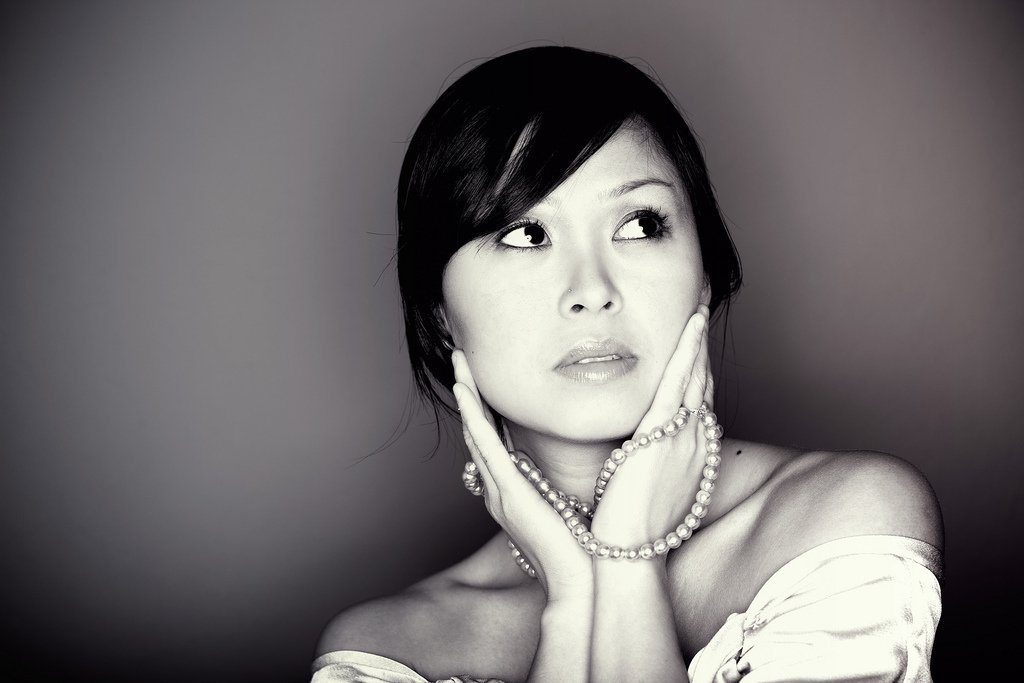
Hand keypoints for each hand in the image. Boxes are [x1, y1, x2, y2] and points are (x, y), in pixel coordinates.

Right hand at [451, 350, 592, 599]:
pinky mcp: (508, 491)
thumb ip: (570, 483)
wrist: (584, 584)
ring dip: (466, 395)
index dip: (486, 408)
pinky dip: (473, 416)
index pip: (495, 441)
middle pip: (478, 431)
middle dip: (468, 393)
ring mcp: (500, 491)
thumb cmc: (586, 550)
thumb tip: (588, 463)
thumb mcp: (575, 506)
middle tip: (461, 359)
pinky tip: (465, 391)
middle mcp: (500, 490)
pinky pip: (484, 445)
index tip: (484, 379)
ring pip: (475, 432)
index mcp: (515, 492)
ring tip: (458, 362)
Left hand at [589, 304, 714, 547]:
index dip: (696, 367)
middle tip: (700, 306)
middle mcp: (694, 441)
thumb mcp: (644, 488)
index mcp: (689, 454)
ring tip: (698, 302)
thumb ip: (644, 463)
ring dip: (697, 337)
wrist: (627, 554)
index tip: (693, 342)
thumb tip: (633, 451)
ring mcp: (684, 436)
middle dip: (700, 344)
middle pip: (701, 380)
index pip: (696, 399)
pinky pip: (680, 384)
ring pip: (695, 375)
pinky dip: (687, 352)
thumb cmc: (630, 528)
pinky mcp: (665, 435)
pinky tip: (690, 324)